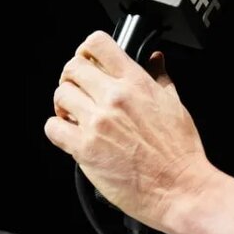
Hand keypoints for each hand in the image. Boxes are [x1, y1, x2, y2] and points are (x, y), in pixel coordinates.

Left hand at [44, 31, 215, 230]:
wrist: (180, 188)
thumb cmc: (180, 152)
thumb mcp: (175, 104)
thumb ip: (160, 77)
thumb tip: (155, 59)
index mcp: (136, 83)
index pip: (98, 44)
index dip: (86, 50)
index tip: (87, 61)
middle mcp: (114, 98)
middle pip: (72, 67)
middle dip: (72, 78)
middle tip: (79, 92)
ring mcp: (98, 122)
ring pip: (60, 95)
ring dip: (64, 104)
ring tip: (74, 115)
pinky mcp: (85, 149)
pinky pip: (53, 128)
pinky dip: (57, 129)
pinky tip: (70, 135)